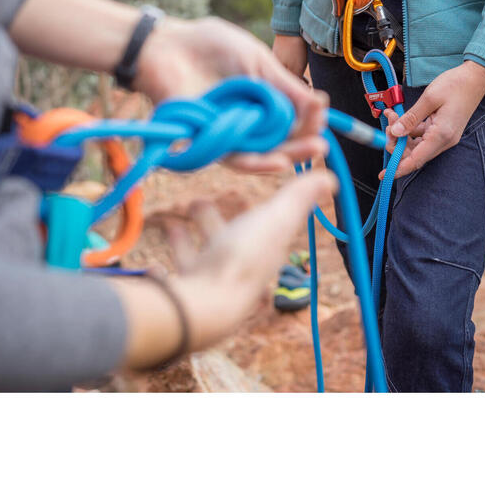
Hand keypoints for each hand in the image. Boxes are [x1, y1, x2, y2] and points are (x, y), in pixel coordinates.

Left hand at [134, 17, 328, 172]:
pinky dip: (256, 162)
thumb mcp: (257, 62)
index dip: (308, 120)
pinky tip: (277, 161)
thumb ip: (285, 85)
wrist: (166, 45)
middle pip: (279, 144)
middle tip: (319, 146)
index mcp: (262, 104)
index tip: (320, 110)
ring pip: (260, 155)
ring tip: (309, 153)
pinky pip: (233, 158)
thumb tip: (320, 103)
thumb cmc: (209, 48)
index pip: (292, 120)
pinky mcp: (207, 143)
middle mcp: (248, 124)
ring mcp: (228, 134)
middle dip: (302, 146)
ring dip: (285, 157)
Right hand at [160, 169, 335, 351]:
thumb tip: (331, 176)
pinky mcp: (183, 290)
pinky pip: (174, 272)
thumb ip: (298, 196)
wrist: (205, 309)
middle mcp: (237, 267)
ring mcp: (208, 281)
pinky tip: (154, 264)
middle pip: (225, 239)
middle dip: (212, 221)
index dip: (255, 210)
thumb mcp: (276, 218)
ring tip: (174, 218)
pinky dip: (167, 263)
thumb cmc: (243, 259)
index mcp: (262, 250)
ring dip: (187, 238)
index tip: (241, 193)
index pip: (261, 227)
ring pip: (198, 254)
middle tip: (197, 202)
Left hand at [381, 61, 484, 178]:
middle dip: (396, 143)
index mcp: (441, 135)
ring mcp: (443, 136)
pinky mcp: (441, 130)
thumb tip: (396, 133)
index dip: (399, 168)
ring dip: (400, 134)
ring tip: (392, 115)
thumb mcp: (429, 98)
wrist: (475, 78)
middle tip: (388, 125)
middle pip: (413, 153)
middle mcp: (443, 140)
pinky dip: (408, 128)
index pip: (416, 160)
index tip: (384, 175)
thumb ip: (411, 118)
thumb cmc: (456, 85)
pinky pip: (420, 135)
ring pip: (415, 144)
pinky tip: (399, 116)